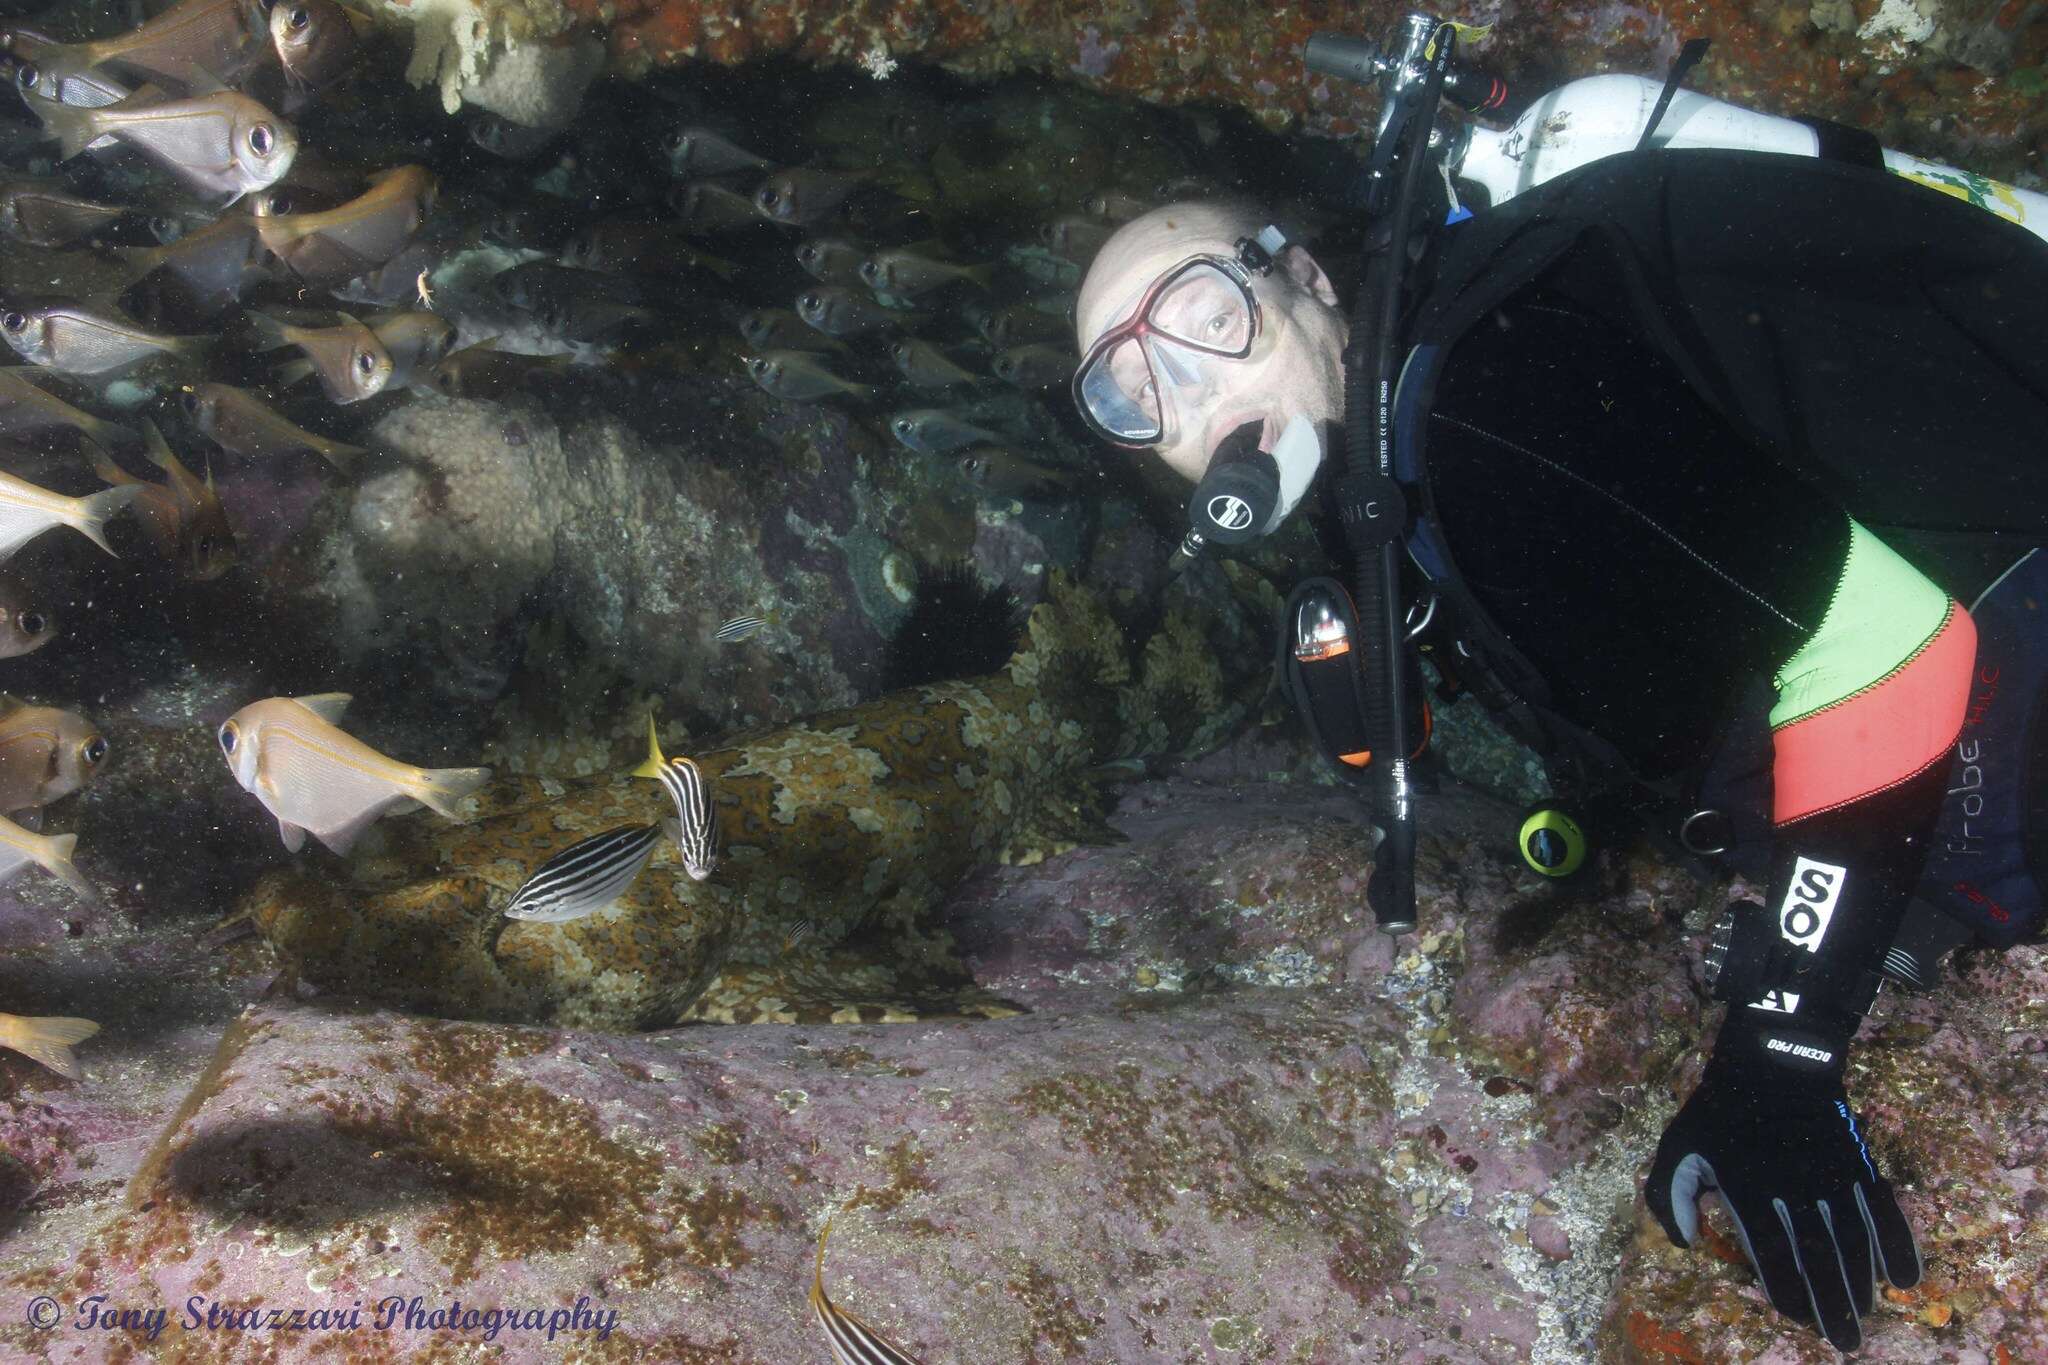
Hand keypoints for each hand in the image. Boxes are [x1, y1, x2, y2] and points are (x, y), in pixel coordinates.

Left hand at [1644, 1033, 1920, 1350]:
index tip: (1796, 1315)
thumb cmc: (1721, 1110)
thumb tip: (1684, 1245)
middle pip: (1819, 1257)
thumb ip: (1674, 1197)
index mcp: (1750, 1188)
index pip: (1773, 1253)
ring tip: (1864, 1316)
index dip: (1787, 1289)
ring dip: (1862, 1284)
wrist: (1774, 1060)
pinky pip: (1884, 1210)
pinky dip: (1898, 1244)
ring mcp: (1832, 1176)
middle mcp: (1795, 1189)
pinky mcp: (1859, 1163)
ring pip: (1853, 1241)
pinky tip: (1905, 1278)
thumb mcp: (1680, 1146)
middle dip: (1833, 1304)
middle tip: (1845, 1342)